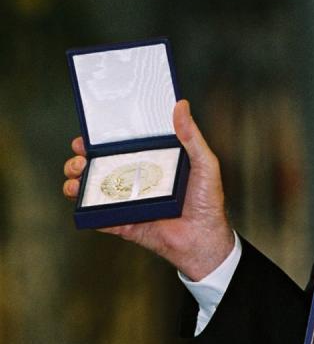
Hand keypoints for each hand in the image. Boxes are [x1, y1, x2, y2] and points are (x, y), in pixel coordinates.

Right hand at [63, 99, 234, 279]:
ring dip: (77, 182)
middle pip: (101, 166)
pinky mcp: (123, 223)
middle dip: (81, 160)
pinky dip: (85, 209)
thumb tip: (182, 105)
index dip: (102, 141)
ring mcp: (128, 202)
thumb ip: (192, 136)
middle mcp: (137, 181)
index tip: (88, 135)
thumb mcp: (204, 162)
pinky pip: (98, 217)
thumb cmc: (208, 201)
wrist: (204, 238)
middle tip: (80, 157)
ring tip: (76, 178)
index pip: (122, 148)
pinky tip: (81, 200)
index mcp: (153, 163)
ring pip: (93, 190)